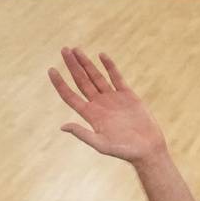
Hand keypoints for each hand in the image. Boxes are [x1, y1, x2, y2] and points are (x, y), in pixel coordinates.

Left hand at [49, 48, 165, 164]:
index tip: (51, 70)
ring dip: (86, 63)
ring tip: (76, 49)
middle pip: (81, 81)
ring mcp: (113, 98)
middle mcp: (99, 105)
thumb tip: (63, 126)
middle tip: (64, 50)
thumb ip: (83, 134)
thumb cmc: (124, 151)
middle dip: (72, 66)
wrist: (148, 149)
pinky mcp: (127, 95)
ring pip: (96, 76)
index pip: (70, 96)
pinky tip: (101, 55)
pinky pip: (116, 77)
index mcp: (91, 115)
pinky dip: (109, 66)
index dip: (60, 83)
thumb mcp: (101, 145)